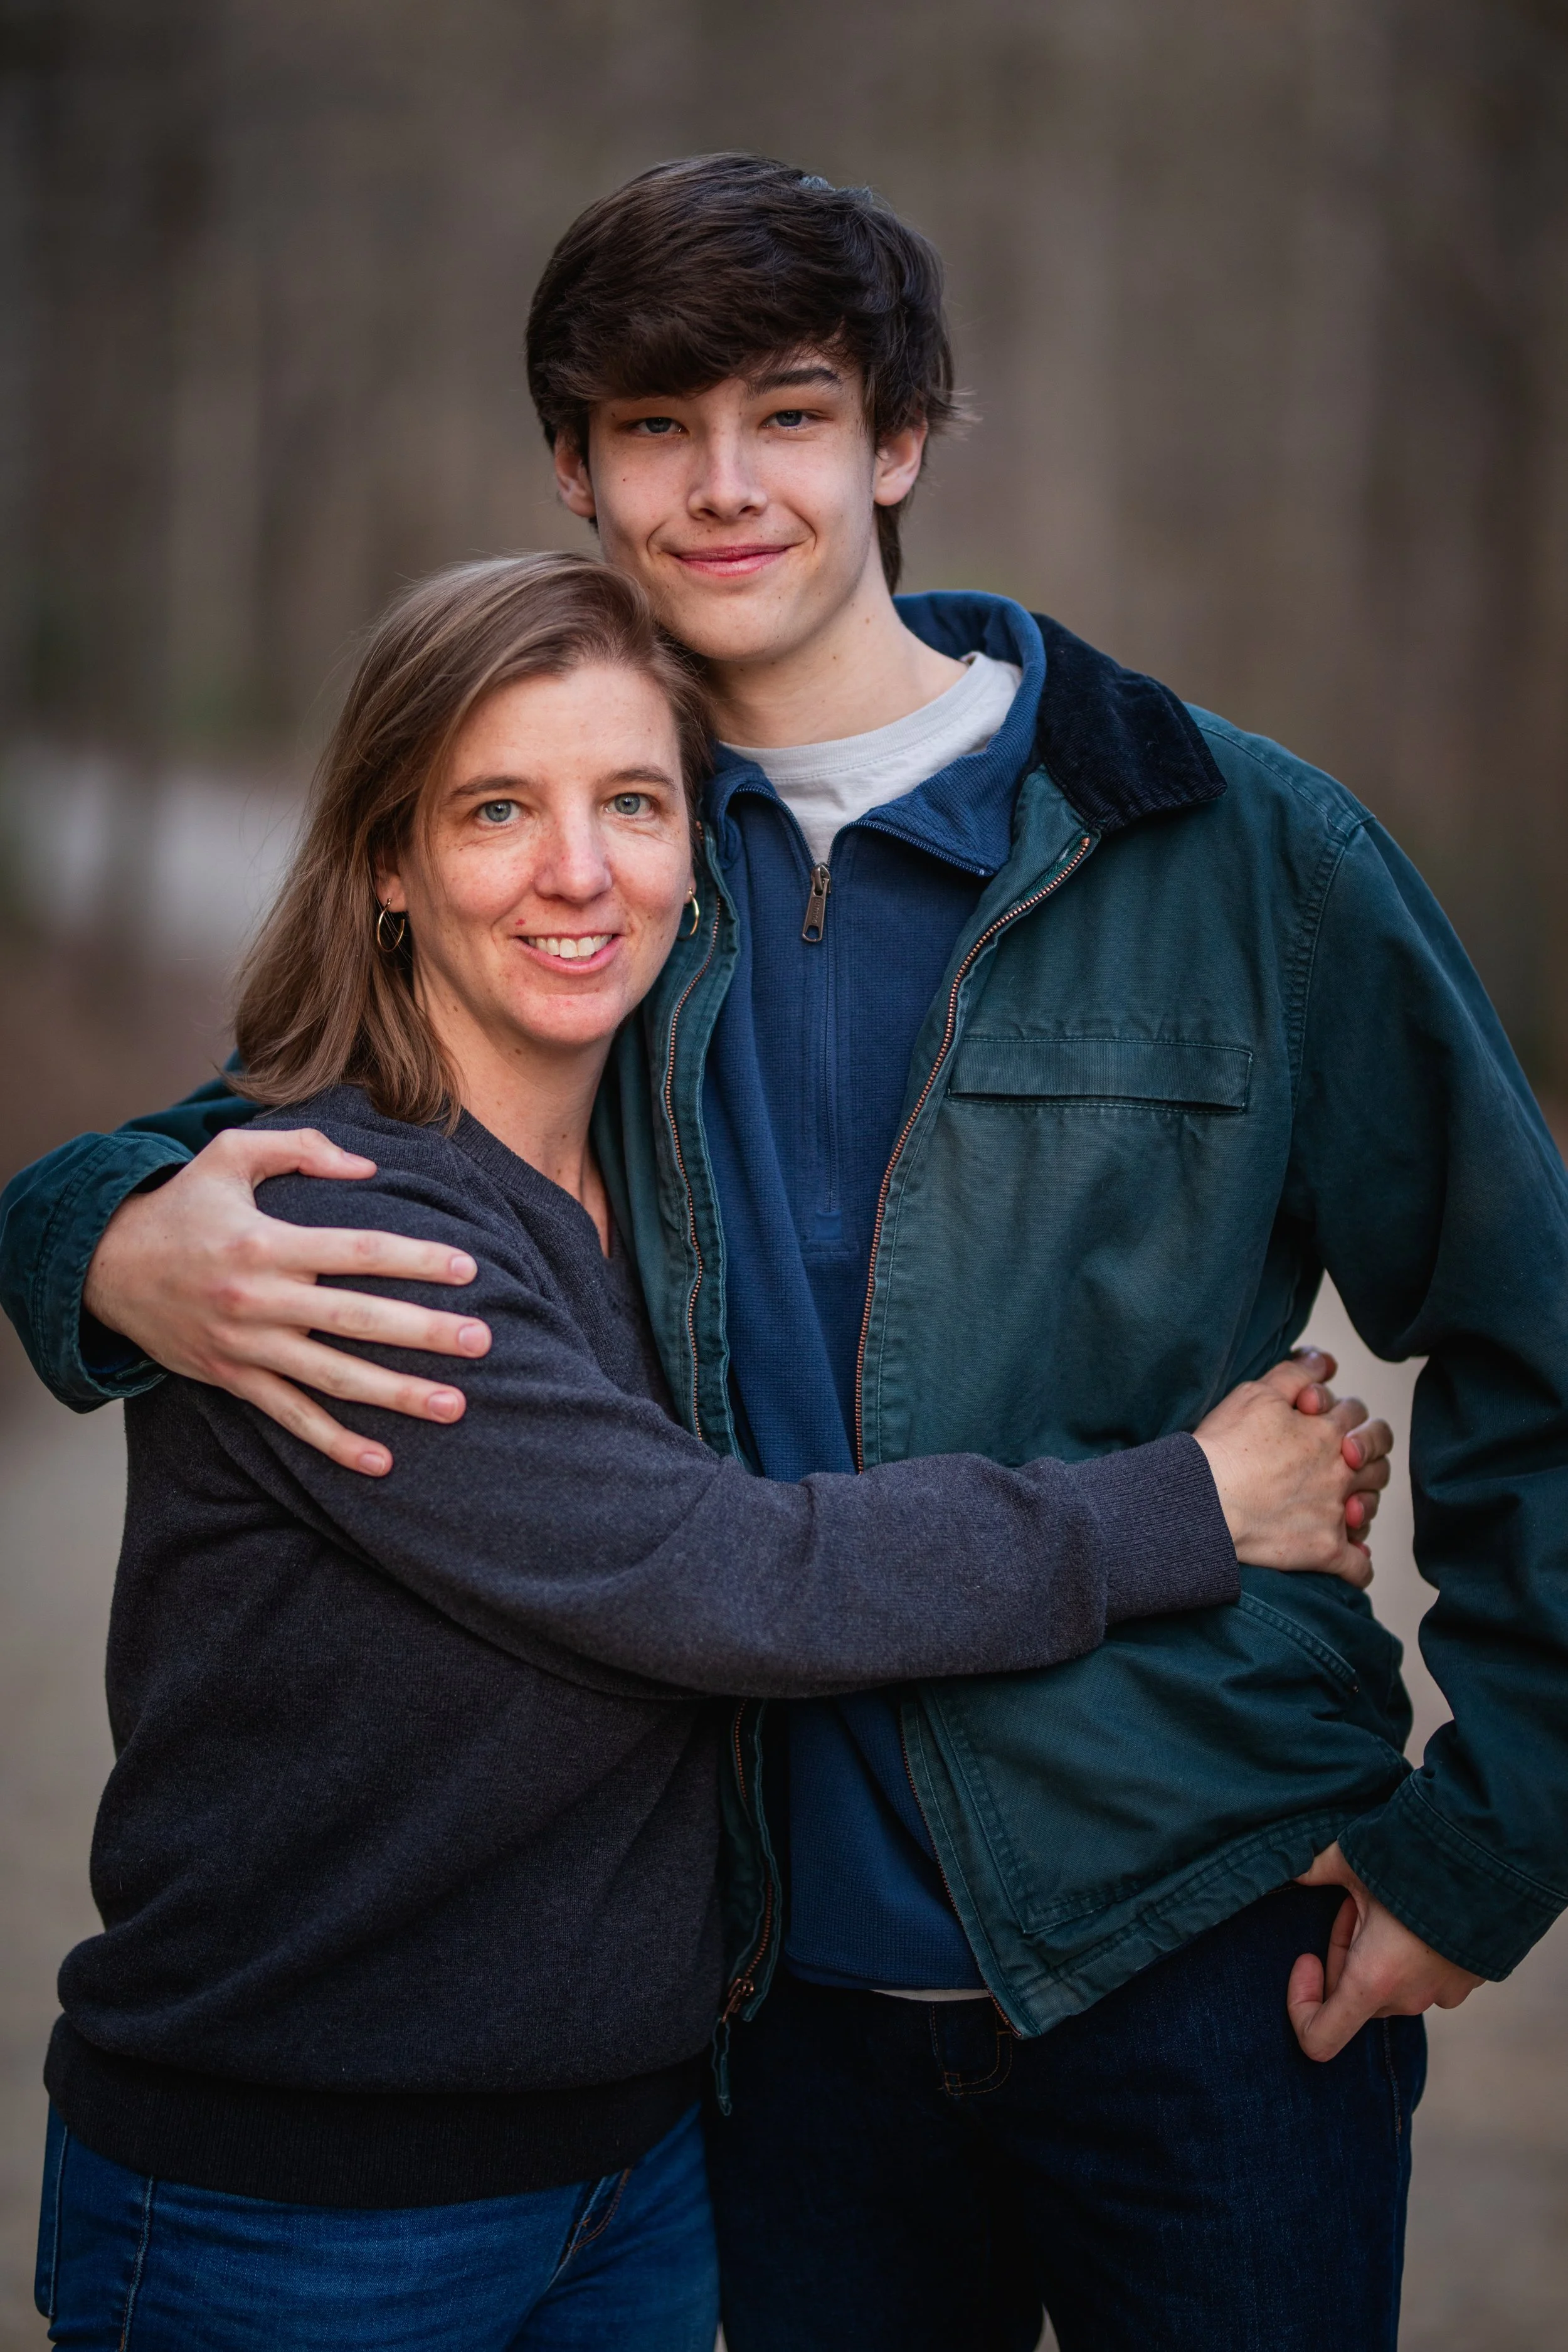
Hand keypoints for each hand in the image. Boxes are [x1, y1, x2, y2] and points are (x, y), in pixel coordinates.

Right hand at [84, 1128, 492, 1473]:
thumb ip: (300, 1146)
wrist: (104, 1267)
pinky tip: (380, 1462)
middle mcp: (258, 1300)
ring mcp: (245, 1346)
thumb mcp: (229, 1155)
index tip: (468, 1268)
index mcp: (265, 1242)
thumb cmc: (182, 1205)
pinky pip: (289, 1417)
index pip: (354, 1252)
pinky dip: (333, 1444)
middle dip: (422, 1334)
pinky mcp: (232, 1379)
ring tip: (455, 1406)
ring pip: (331, 1378)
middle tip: (482, 1343)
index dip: (414, 1260)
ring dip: (395, 1396)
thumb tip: (369, 1166)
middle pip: (354, 1320)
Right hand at [1192, 1352, 1391, 1584]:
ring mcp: (1336, 1514)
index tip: (1320, 1420)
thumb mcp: (1257, 1393)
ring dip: (1363, 1502)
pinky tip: (1349, 1558)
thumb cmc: (1224, 1447)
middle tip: (1345, 1460)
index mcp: (1328, 1432)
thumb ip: (1298, 1373)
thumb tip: (1327, 1361)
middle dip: (1367, 1456)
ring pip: (1371, 1507)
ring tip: (1342, 1503)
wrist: (1204, 1501)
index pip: (1355, 1414)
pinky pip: (1357, 1567)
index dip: (1341, 1413)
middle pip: (1377, 1460)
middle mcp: (1341, 1472)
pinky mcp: (1325, 1551)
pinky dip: (1357, 1563)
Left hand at [1287, 1842, 1482, 2060]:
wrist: (1491, 1864)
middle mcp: (1406, 1998)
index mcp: (1371, 1981)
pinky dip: (1409, 1955)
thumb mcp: (1352, 1862)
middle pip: (1353, 1997)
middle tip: (1350, 1905)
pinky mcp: (1465, 1983)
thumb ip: (1312, 1870)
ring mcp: (1440, 1995)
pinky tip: (1416, 1914)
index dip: (1300, 2005)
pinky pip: (1423, 1979)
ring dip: (1376, 1952)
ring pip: (1389, 1986)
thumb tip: (1288, 1867)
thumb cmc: (1414, 1866)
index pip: (1319, 2038)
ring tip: (1386, 1903)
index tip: (1305, 1958)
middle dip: (1342, 1956)